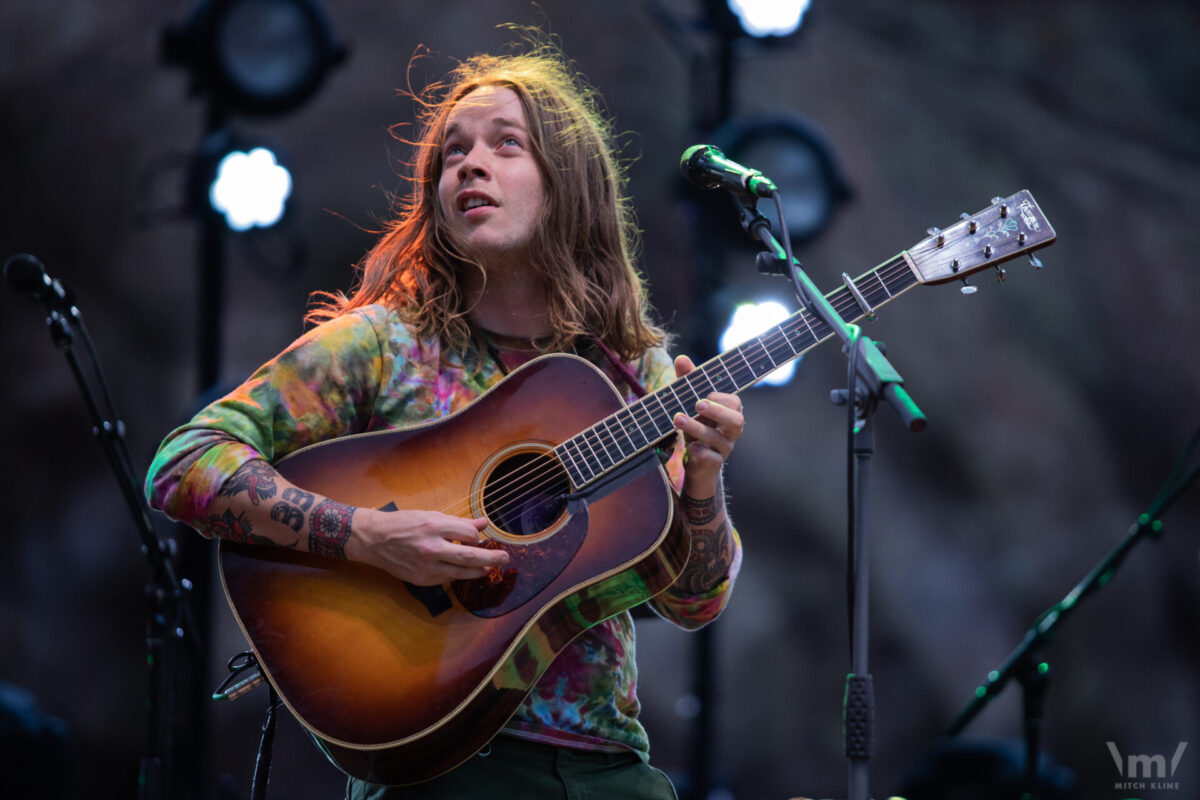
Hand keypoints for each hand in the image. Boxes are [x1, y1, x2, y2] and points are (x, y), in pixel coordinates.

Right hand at [346, 508, 507, 584]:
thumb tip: (484, 523)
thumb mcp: (430, 515)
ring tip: (488, 568)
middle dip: (492, 558)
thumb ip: (458, 522)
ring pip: (462, 572)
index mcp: (434, 526)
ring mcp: (427, 566)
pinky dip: (458, 574)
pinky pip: (448, 578)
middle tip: (505, 558)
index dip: (477, 536)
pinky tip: (463, 570)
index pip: (469, 534)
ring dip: (479, 570)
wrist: (374, 539)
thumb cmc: (403, 523)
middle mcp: (432, 547)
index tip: (478, 536)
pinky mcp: (422, 580)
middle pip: (471, 556)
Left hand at [671, 354, 744, 497]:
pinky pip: (711, 459)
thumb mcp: (691, 404)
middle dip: (717, 412)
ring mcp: (723, 449)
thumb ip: (688, 382)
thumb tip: (681, 358)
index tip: (704, 394)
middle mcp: (730, 431)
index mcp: (728, 413)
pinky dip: (700, 452)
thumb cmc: (696, 426)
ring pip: (718, 439)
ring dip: (697, 428)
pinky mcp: (713, 464)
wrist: (695, 463)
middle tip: (697, 404)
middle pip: (737, 420)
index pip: (734, 403)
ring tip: (678, 419)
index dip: (721, 398)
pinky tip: (689, 447)